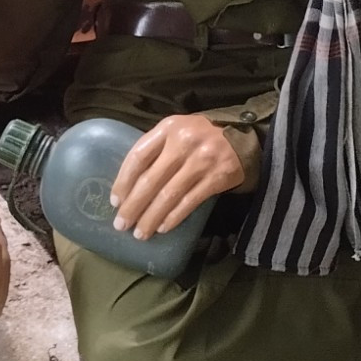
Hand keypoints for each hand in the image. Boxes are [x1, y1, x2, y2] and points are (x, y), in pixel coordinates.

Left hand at [110, 114, 245, 240]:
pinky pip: (189, 202)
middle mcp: (184, 142)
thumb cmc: (200, 137)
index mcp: (169, 128)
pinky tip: (162, 227)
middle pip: (151, 179)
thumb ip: (155, 149)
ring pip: (169, 195)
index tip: (115, 200)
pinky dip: (173, 217)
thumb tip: (128, 185)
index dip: (124, 181)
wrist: (245, 137)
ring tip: (140, 233)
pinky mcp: (218, 177)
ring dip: (151, 217)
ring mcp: (202, 160)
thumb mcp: (176, 132)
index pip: (138, 156)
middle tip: (121, 224)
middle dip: (133, 206)